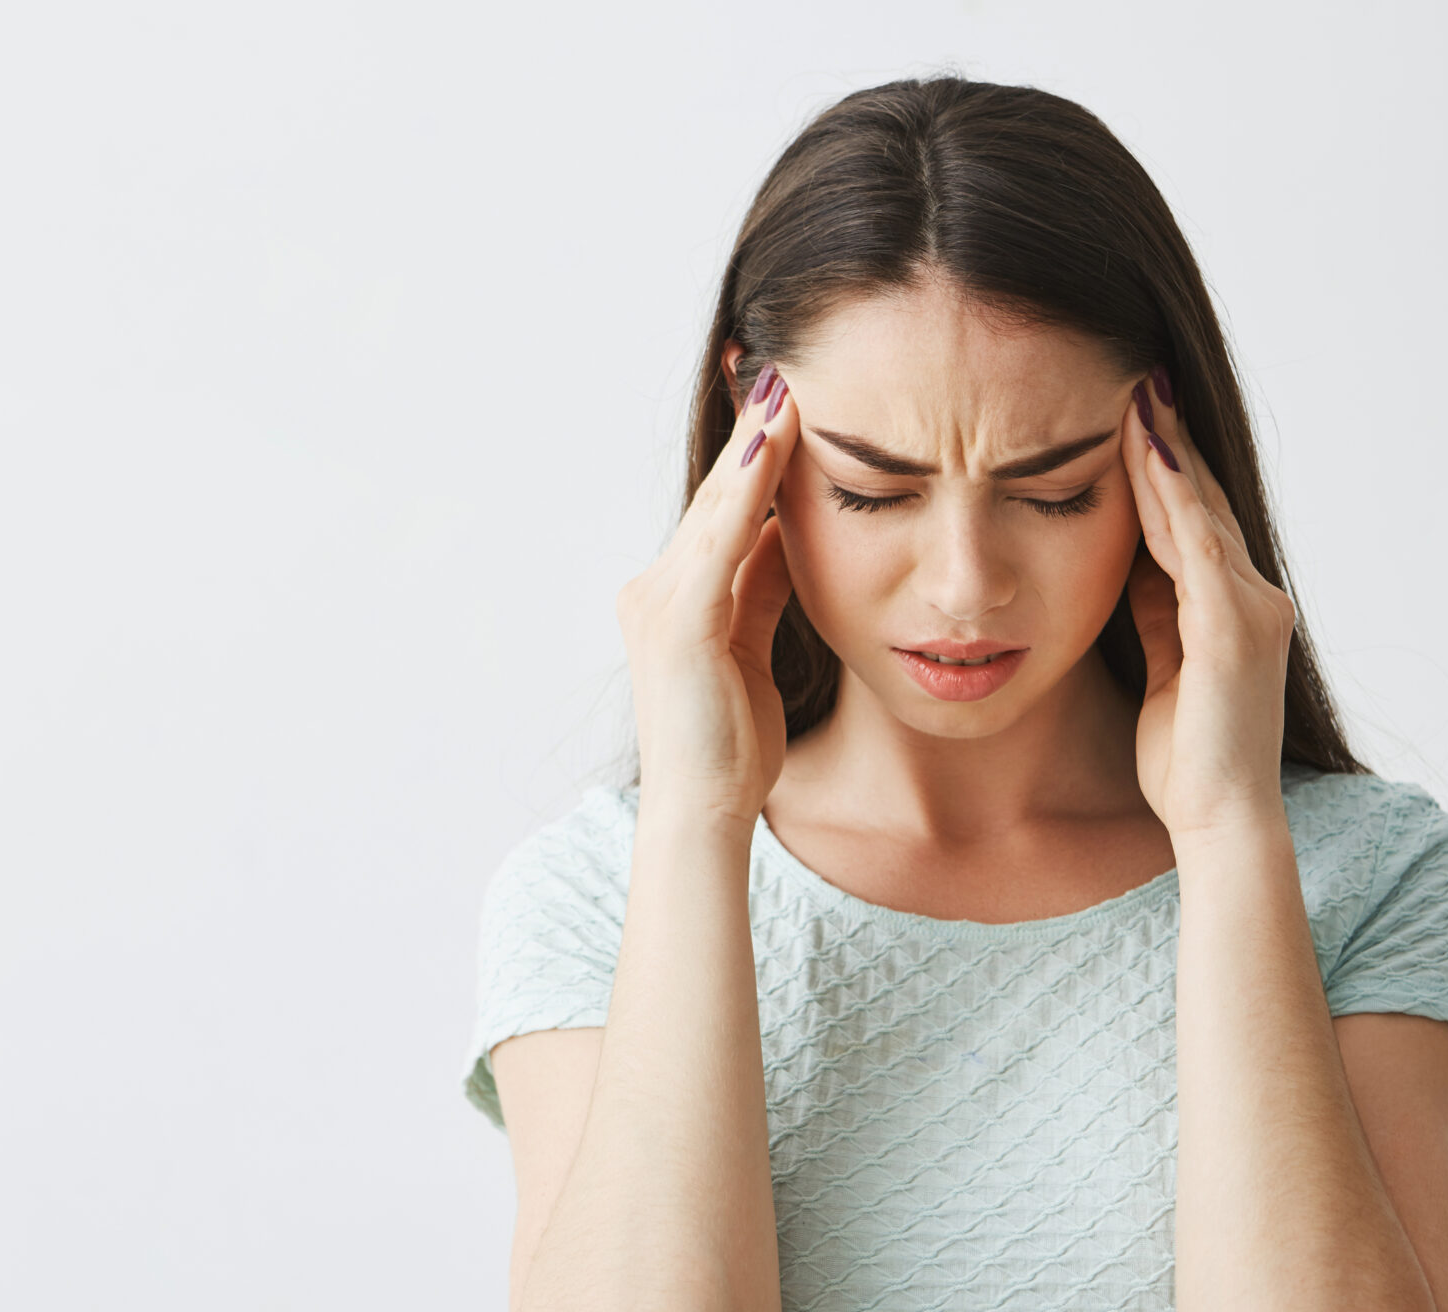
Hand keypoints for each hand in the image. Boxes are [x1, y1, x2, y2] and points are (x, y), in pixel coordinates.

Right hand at [615, 366, 799, 826]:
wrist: (703, 810)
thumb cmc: (732, 746)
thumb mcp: (755, 652)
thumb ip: (764, 593)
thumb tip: (791, 539)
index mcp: (677, 598)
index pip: (724, 512)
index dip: (755, 457)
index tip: (783, 400)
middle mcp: (656, 588)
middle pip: (717, 495)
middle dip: (751, 430)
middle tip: (777, 364)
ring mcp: (661, 601)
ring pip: (718, 506)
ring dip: (753, 442)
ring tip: (784, 384)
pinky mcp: (680, 620)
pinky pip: (722, 538)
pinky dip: (749, 489)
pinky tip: (774, 445)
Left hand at [1119, 371, 1296, 839]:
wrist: (1223, 823)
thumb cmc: (1190, 766)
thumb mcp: (1164, 674)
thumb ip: (1156, 619)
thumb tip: (1131, 569)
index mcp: (1234, 612)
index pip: (1196, 524)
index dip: (1167, 470)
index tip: (1134, 418)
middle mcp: (1254, 599)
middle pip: (1203, 503)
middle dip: (1169, 442)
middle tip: (1137, 378)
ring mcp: (1250, 610)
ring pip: (1200, 512)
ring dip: (1167, 450)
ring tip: (1137, 393)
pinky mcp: (1231, 627)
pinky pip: (1196, 544)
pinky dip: (1170, 495)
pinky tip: (1147, 451)